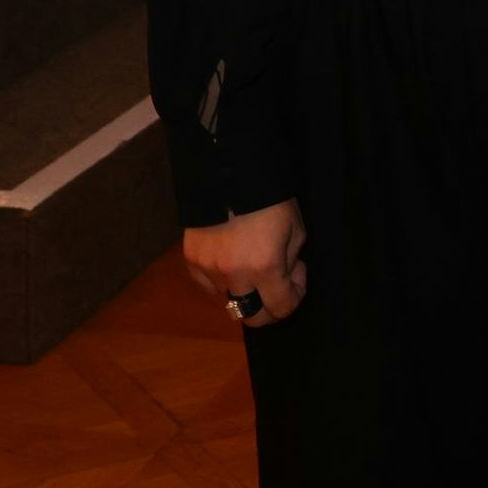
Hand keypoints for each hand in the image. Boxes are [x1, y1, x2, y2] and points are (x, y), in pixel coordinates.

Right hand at [181, 198, 308, 327]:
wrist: (230, 170)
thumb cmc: (271, 199)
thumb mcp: (296, 229)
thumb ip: (290, 262)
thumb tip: (284, 278)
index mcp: (264, 266)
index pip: (280, 308)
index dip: (295, 297)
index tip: (296, 276)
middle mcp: (233, 275)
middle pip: (250, 317)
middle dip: (268, 309)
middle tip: (276, 287)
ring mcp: (208, 269)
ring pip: (228, 299)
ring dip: (245, 289)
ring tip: (252, 262)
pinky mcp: (191, 259)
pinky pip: (208, 285)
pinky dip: (222, 280)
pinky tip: (231, 260)